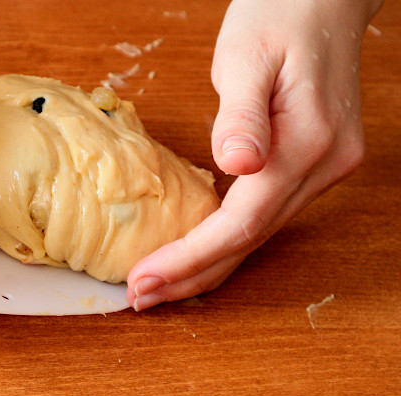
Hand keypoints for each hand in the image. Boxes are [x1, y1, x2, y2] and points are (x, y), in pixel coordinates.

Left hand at [127, 0, 383, 310]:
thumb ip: (241, 113)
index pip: (241, 222)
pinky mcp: (312, 163)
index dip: (190, 257)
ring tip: (159, 285)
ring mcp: (323, 168)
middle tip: (140, 297)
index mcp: (307, 143)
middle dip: (192, 275)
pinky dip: (226, 239)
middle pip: (250, 240)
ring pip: (258, 234)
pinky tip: (195, 252)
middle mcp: (323, 166)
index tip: (144, 279)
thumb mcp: (248, 56)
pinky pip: (264, 215)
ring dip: (208, 265)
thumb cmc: (278, 16)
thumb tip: (237, 165)